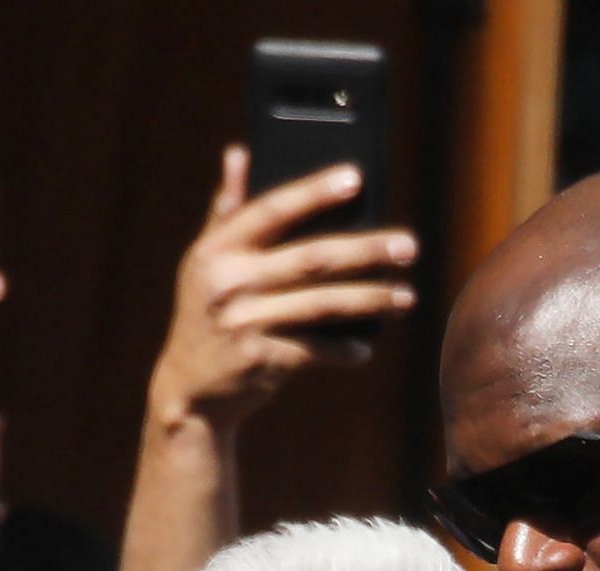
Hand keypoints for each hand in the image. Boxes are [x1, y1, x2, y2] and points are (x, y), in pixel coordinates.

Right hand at [146, 146, 417, 433]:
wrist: (190, 389)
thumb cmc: (207, 314)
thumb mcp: (205, 262)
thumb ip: (226, 210)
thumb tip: (239, 153)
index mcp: (216, 250)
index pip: (271, 210)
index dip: (313, 191)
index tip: (356, 177)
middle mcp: (228, 281)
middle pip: (312, 258)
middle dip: (366, 250)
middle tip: (409, 246)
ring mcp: (245, 321)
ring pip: (322, 304)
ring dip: (370, 300)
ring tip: (407, 297)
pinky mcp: (261, 359)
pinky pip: (316, 350)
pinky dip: (344, 349)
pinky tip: (366, 347)